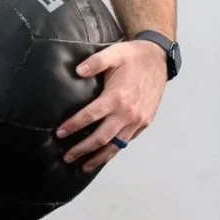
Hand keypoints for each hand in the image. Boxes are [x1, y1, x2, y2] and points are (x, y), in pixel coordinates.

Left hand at [55, 38, 169, 172]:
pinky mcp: (145, 123)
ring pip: (116, 145)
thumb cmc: (134, 57)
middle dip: (83, 149)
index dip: (74, 126)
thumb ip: (95, 62)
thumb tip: (77, 71)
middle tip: (67, 157)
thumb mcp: (114, 53)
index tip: (60, 134)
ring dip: (99, 157)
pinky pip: (127, 141)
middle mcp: (128, 113)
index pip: (90, 116)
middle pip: (102, 137)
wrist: (159, 60)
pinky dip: (114, 150)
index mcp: (117, 97)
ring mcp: (138, 120)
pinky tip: (104, 155)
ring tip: (84, 166)